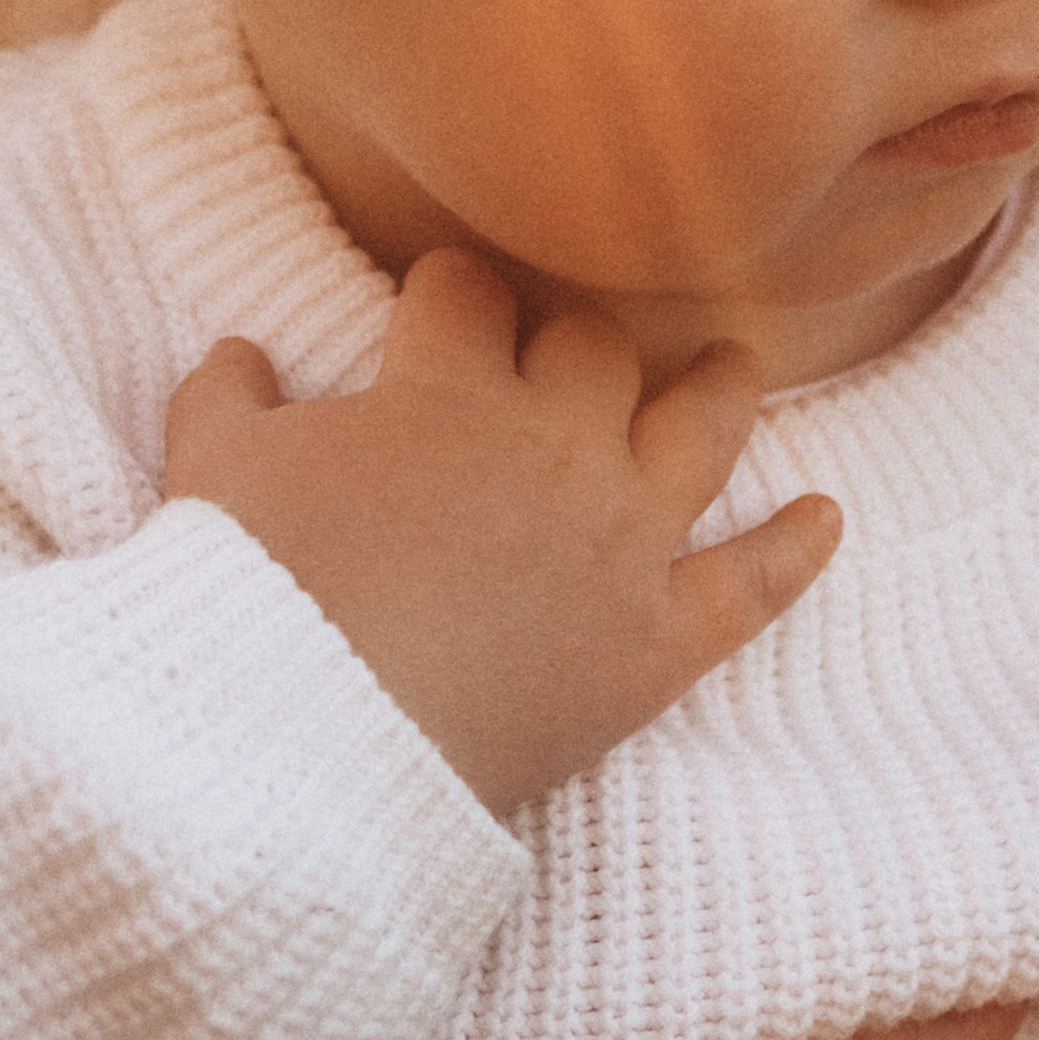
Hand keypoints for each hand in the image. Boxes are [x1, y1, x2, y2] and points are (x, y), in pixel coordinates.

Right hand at [161, 247, 837, 809]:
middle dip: (575, 337)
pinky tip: (827, 519)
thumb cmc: (248, 601)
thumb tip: (239, 350)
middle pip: (593, 347)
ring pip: (702, 427)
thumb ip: (229, 397)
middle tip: (565, 349)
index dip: (452, 291)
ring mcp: (618, 539)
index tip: (445, 300)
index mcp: (445, 389)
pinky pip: (750, 585)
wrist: (302, 748)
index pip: (466, 294)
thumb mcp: (211, 474)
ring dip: (722, 388)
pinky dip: (795, 550)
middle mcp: (553, 442)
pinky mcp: (655, 642)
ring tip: (735, 365)